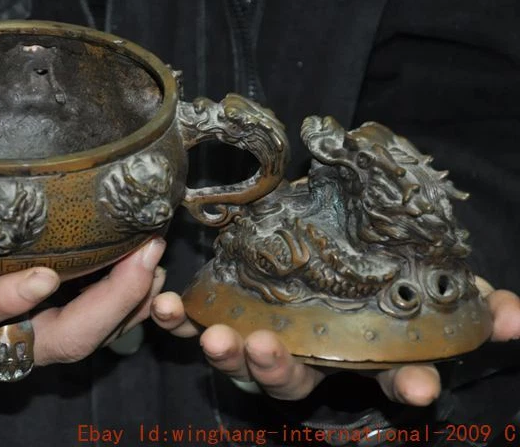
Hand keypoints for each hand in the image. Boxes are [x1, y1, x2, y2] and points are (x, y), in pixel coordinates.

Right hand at [0, 58, 166, 380]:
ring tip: (157, 258)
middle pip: (43, 345)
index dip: (0, 301)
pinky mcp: (25, 344)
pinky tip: (146, 274)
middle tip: (143, 256)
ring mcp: (0, 351)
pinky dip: (119, 311)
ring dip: (123, 309)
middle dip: (102, 308)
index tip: (44, 274)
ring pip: (72, 347)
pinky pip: (80, 338)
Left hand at [152, 277, 519, 405]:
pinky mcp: (222, 317)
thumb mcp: (428, 291)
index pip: (390, 380)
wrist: (320, 257)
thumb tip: (519, 315)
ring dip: (227, 352)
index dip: (406, 386)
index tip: (416, 389)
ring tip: (218, 337)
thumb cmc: (376, 282)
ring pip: (241, 360)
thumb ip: (472, 306)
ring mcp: (260, 341)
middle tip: (266, 348)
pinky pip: (195, 327)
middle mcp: (308, 357)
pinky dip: (177, 321)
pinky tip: (162, 305)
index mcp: (359, 355)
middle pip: (294, 379)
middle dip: (281, 369)